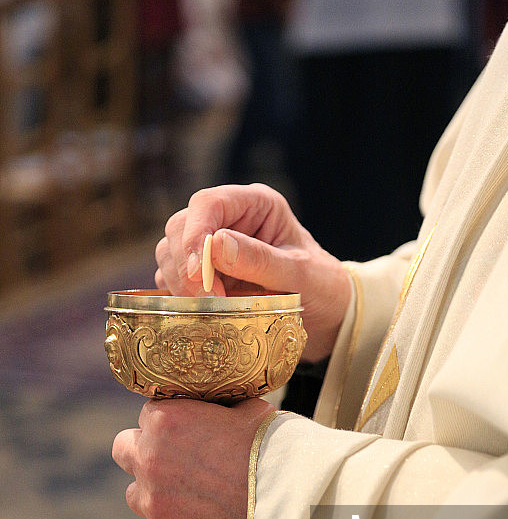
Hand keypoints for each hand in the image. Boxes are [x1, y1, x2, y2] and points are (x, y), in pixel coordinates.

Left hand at [112, 397, 274, 518]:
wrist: (288, 503)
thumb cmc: (272, 449)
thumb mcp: (247, 410)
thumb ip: (218, 409)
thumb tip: (217, 408)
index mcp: (165, 420)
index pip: (148, 414)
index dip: (170, 422)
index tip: (187, 432)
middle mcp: (149, 457)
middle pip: (124, 448)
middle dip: (144, 450)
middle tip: (174, 458)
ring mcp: (153, 499)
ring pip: (135, 491)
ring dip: (155, 489)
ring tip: (191, 493)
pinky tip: (204, 516)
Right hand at [155, 184, 351, 361]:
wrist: (326, 314)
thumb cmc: (321, 287)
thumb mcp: (300, 274)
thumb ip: (261, 260)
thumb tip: (216, 244)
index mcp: (256, 204)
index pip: (208, 203)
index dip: (195, 235)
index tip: (199, 273)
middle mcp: (229, 219)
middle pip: (181, 226)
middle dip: (186, 264)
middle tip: (208, 299)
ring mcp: (212, 246)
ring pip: (170, 251)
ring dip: (180, 281)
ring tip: (210, 308)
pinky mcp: (203, 273)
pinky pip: (172, 277)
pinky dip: (178, 294)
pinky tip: (202, 310)